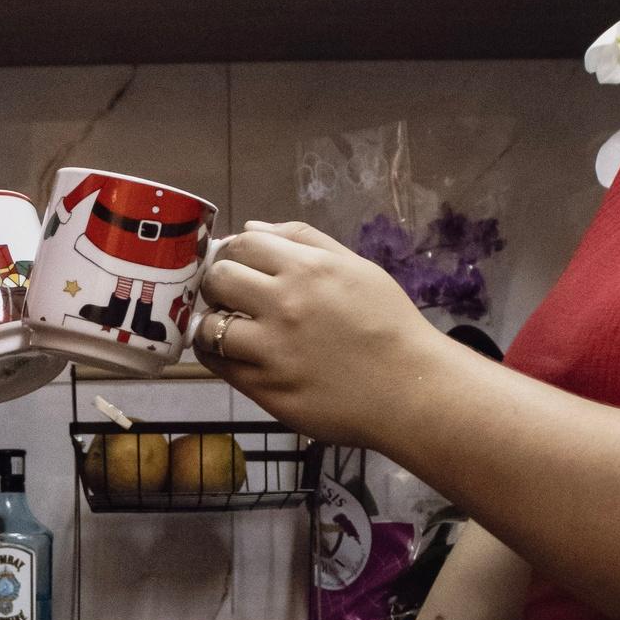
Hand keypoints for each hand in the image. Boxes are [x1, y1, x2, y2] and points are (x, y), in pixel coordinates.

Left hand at [196, 221, 430, 443]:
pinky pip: (218, 366)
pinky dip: (217, 356)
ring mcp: (271, 350)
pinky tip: (233, 353)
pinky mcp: (265, 389)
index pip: (242, 245)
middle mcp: (284, 305)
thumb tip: (250, 228)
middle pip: (218, 279)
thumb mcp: (357, 268)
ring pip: (208, 327)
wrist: (411, 391)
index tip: (239, 266)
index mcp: (308, 269)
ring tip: (229, 328)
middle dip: (218, 284)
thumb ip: (303, 241)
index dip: (234, 253)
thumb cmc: (389, 326)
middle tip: (230, 296)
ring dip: (211, 323)